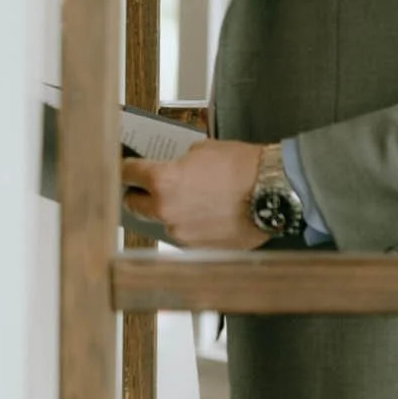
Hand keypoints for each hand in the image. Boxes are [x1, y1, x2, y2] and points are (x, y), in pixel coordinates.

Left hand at [122, 139, 265, 250]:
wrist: (275, 191)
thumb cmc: (243, 167)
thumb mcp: (203, 151)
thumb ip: (179, 163)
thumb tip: (172, 170)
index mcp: (162, 180)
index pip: (127, 174)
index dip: (124, 169)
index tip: (123, 170)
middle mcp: (165, 210)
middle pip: (134, 204)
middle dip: (138, 195)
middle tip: (146, 188)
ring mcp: (180, 233)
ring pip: (161, 222)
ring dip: (169, 212)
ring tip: (192, 201)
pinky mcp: (197, 247)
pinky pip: (184, 235)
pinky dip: (190, 225)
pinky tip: (207, 215)